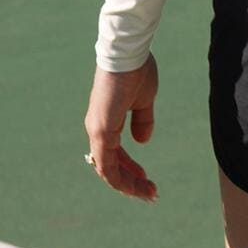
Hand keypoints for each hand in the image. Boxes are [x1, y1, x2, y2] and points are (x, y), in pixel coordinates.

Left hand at [84, 57, 159, 201]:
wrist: (127, 54)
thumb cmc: (136, 71)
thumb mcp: (144, 100)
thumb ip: (143, 121)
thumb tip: (142, 141)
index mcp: (106, 122)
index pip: (115, 155)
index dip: (130, 170)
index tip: (147, 179)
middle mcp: (97, 130)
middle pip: (110, 167)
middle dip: (131, 183)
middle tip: (150, 194)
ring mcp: (98, 131)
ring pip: (108, 170)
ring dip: (128, 184)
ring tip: (149, 193)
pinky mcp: (101, 130)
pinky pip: (107, 163)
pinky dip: (120, 178)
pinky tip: (135, 185)